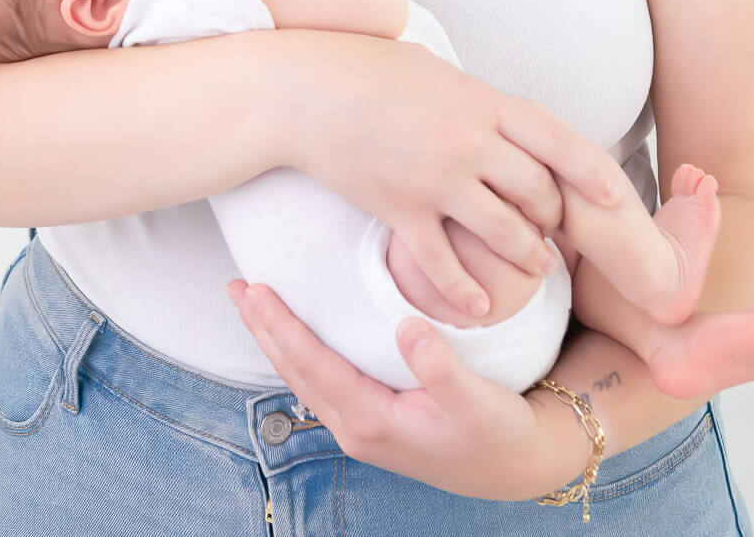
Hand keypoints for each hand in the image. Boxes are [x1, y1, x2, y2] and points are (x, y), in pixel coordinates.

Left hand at [226, 279, 589, 499]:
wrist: (517, 467)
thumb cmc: (499, 431)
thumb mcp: (476, 400)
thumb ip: (441, 367)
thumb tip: (407, 328)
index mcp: (371, 420)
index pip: (312, 365)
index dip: (280, 326)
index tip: (255, 290)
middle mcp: (356, 428)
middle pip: (295, 371)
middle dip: (263, 328)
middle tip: (236, 285)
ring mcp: (362, 427)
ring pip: (304, 377)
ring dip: (277, 339)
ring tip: (255, 305)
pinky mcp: (373, 420)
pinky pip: (322, 381)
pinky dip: (301, 351)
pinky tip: (298, 334)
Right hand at [278, 32, 631, 318]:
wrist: (302, 91)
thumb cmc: (364, 69)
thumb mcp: (434, 70)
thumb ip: (474, 98)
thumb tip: (500, 113)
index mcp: (482, 102)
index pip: (557, 138)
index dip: (593, 171)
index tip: (615, 197)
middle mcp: (468, 142)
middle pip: (538, 192)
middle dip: (553, 217)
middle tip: (552, 229)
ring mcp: (435, 179)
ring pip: (505, 232)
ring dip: (526, 255)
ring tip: (534, 265)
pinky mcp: (400, 210)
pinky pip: (445, 264)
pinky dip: (465, 292)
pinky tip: (477, 308)